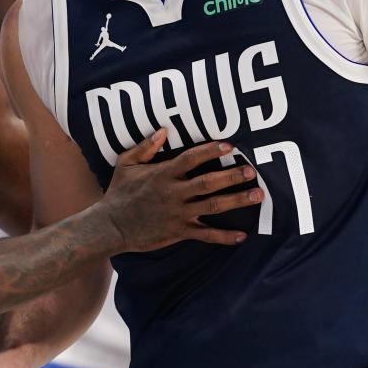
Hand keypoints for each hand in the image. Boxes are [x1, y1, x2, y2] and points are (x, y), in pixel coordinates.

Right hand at [101, 129, 261, 252]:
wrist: (110, 226)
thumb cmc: (118, 193)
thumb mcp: (126, 164)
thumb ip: (145, 147)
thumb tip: (163, 130)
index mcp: (163, 174)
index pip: (191, 158)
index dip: (211, 151)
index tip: (230, 146)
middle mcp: (174, 193)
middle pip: (208, 183)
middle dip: (232, 176)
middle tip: (251, 171)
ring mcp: (178, 213)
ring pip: (213, 206)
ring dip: (237, 201)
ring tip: (258, 195)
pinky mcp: (179, 231)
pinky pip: (205, 234)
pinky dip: (224, 236)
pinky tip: (242, 236)